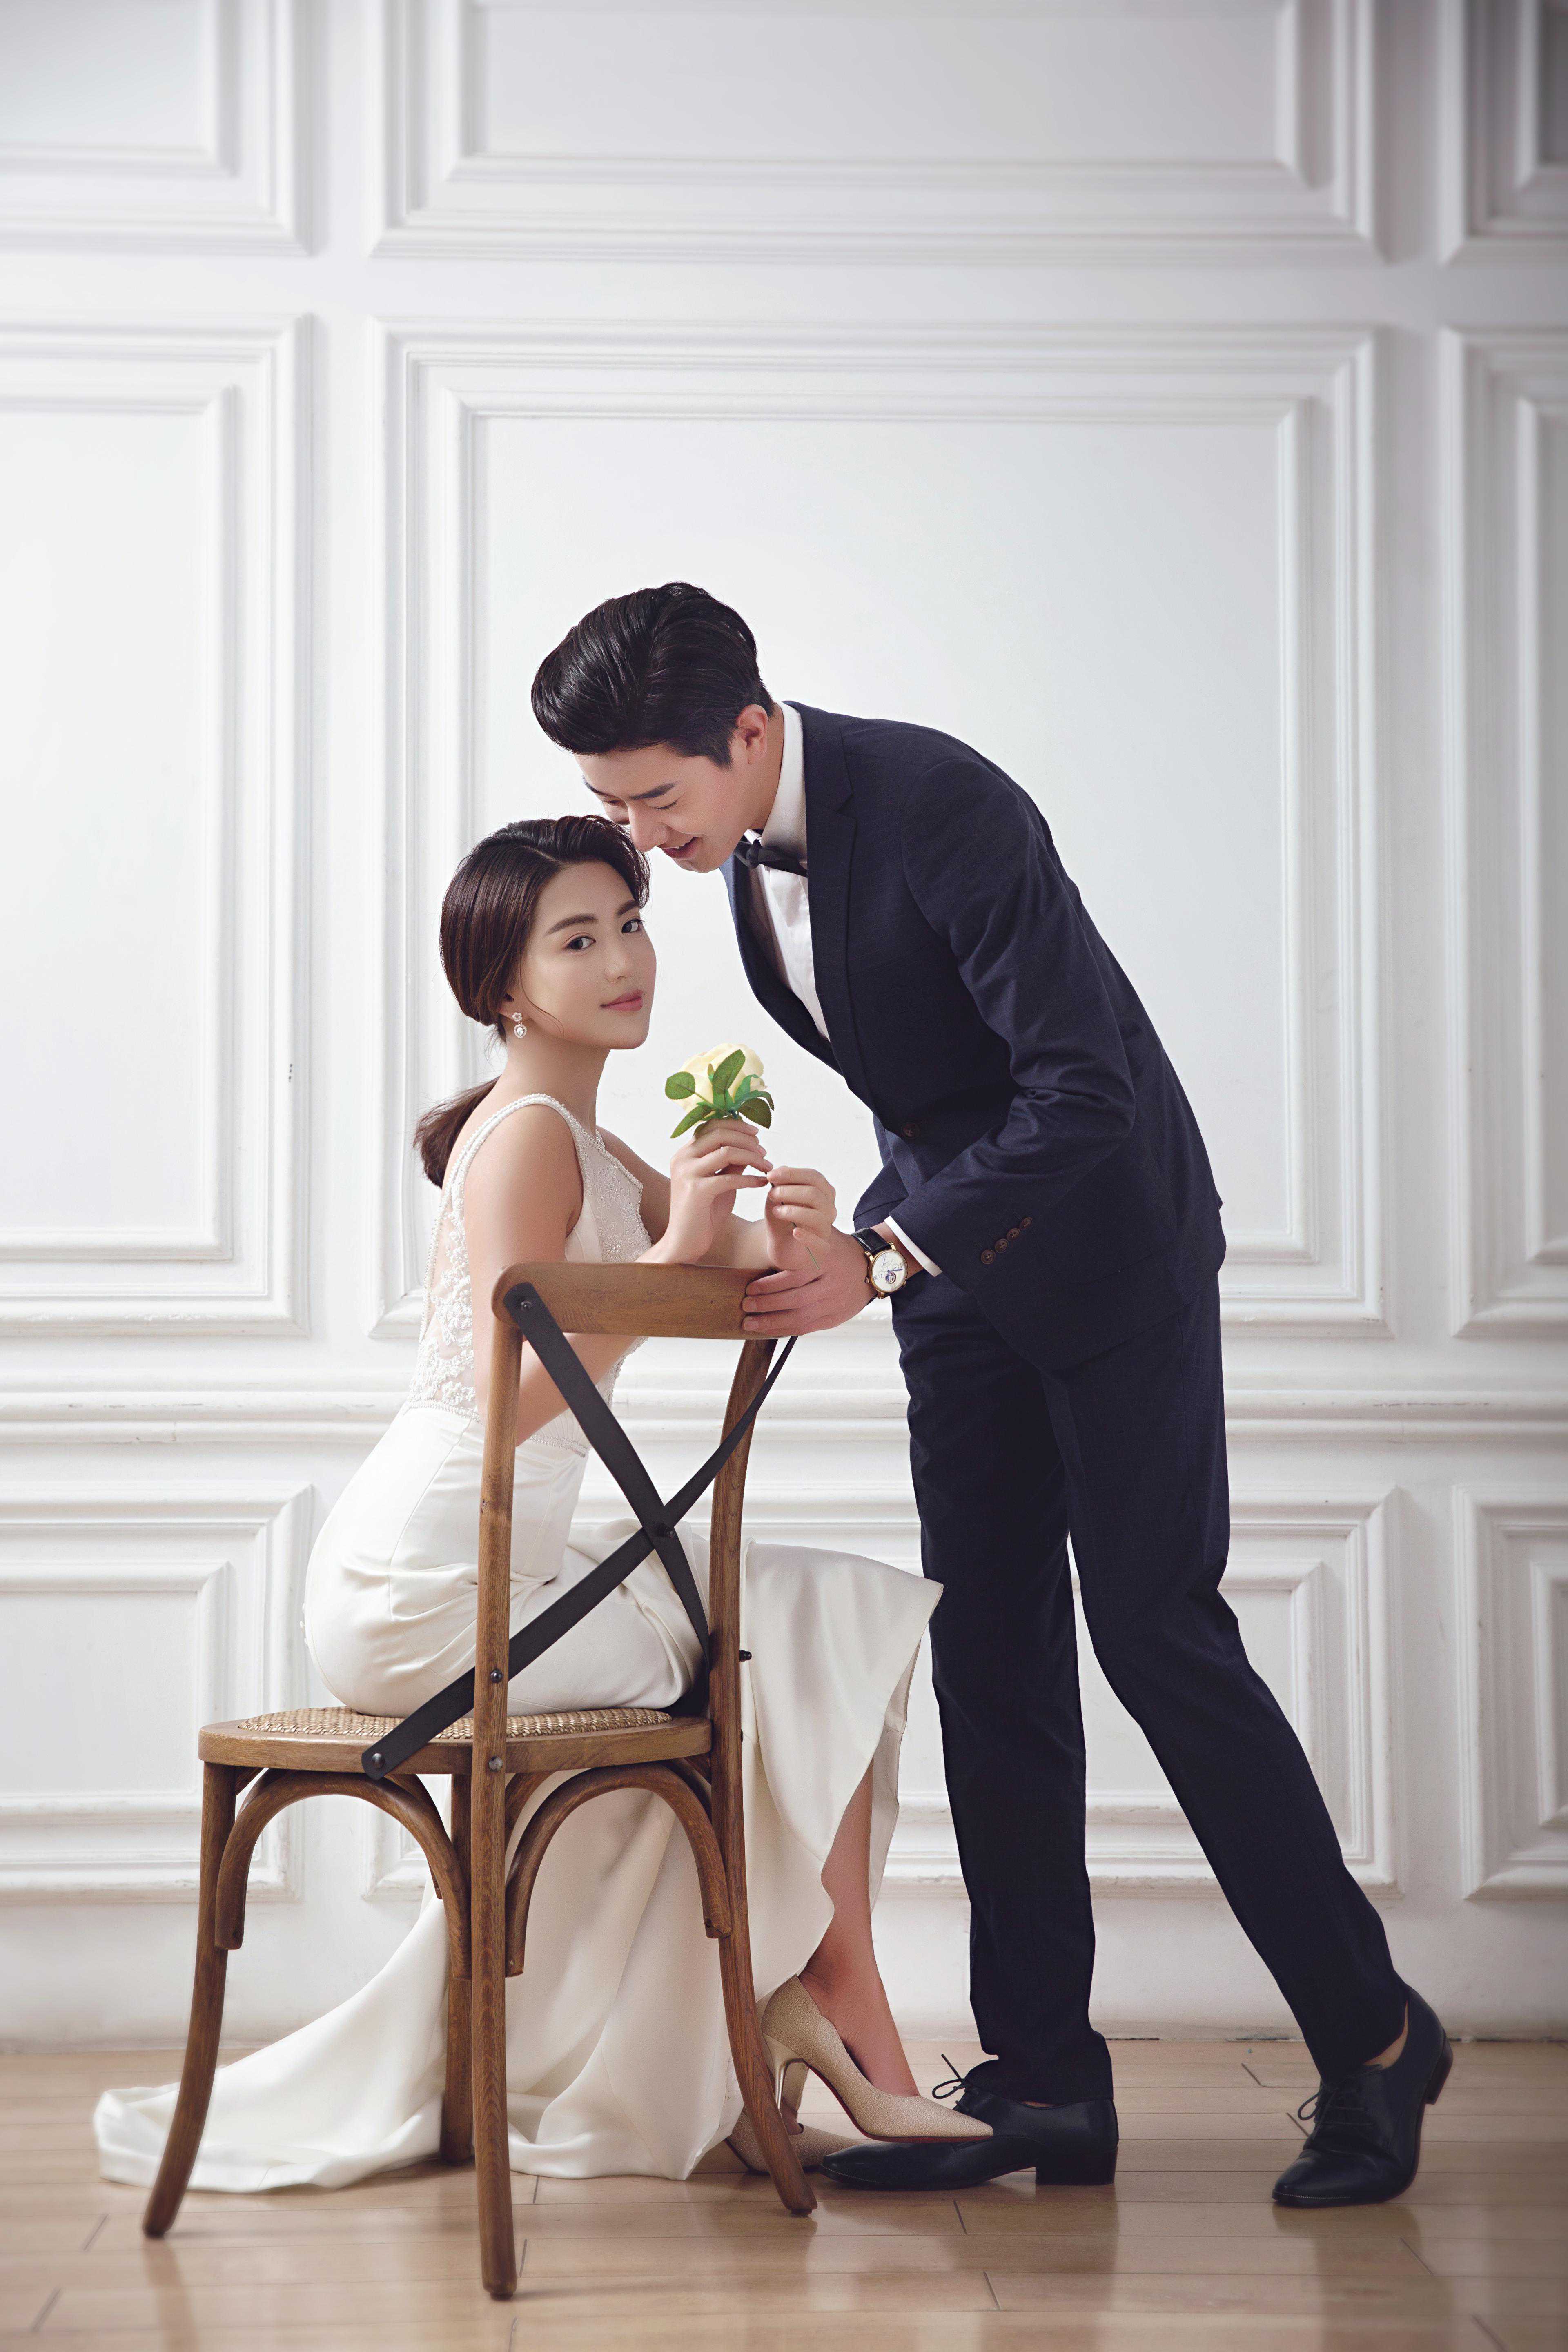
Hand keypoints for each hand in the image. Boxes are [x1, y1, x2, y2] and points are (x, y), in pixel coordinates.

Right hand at [660, 1117, 770, 1264]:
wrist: (685, 1241)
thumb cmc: (703, 1212)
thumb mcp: (719, 1181)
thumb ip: (731, 1162)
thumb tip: (751, 1145)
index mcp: (685, 1152)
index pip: (711, 1125)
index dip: (737, 1125)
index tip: (756, 1133)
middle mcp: (682, 1158)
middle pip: (720, 1134)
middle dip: (747, 1140)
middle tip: (764, 1150)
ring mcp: (687, 1173)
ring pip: (727, 1151)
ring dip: (753, 1157)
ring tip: (768, 1166)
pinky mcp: (696, 1191)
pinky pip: (730, 1178)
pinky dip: (750, 1179)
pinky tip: (762, 1183)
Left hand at [741, 1224, 874, 1334]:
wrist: (873, 1268)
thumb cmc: (838, 1250)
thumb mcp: (824, 1236)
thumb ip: (802, 1235)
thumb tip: (771, 1228)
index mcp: (827, 1262)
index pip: (795, 1277)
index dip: (770, 1285)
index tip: (749, 1288)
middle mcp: (832, 1284)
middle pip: (795, 1300)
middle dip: (767, 1305)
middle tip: (745, 1305)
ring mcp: (835, 1304)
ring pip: (800, 1318)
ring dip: (772, 1322)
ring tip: (749, 1322)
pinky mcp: (836, 1318)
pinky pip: (808, 1328)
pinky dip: (786, 1329)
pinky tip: (769, 1329)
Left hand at [762, 1164, 836, 1272]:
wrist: (779, 1243)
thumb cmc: (781, 1217)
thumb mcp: (776, 1198)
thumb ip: (779, 1184)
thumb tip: (782, 1168)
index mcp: (822, 1192)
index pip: (814, 1177)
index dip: (792, 1174)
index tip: (770, 1175)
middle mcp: (829, 1209)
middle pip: (815, 1194)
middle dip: (790, 1191)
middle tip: (771, 1194)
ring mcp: (826, 1229)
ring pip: (816, 1216)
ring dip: (793, 1211)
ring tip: (776, 1211)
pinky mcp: (821, 1248)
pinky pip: (820, 1242)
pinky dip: (807, 1236)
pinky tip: (795, 1232)